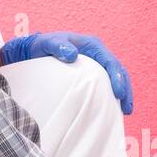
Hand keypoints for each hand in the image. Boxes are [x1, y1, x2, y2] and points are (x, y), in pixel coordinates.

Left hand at [0, 32, 133, 114]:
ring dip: (122, 95)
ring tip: (125, 112)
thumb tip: (73, 54)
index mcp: (91, 45)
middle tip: (126, 108)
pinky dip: (111, 98)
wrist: (31, 53)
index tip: (118, 92)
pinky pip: (105, 86)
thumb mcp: (45, 43)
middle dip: (124, 89)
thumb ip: (56, 45)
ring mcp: (95, 67)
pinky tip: (112, 110)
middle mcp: (96, 55)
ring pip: (114, 80)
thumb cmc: (39, 47)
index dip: (117, 76)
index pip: (110, 61)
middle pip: (118, 72)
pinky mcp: (90, 77)